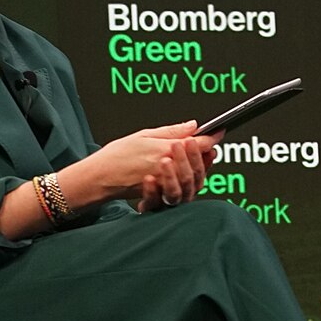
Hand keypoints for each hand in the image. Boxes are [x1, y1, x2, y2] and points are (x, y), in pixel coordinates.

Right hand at [65, 122, 214, 209]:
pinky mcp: (162, 195)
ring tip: (199, 157)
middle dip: (207, 152)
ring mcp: (167, 183)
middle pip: (200, 161)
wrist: (100, 178)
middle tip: (211, 143)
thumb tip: (192, 125)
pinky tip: (187, 172)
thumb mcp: (143, 135)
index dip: (212, 137)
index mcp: (166, 149)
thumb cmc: (116, 155)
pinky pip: (183, 189)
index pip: (199, 144)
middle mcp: (169, 168)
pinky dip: (188, 180)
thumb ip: (171, 131)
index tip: (219, 132)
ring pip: (194, 177)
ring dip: (199, 167)